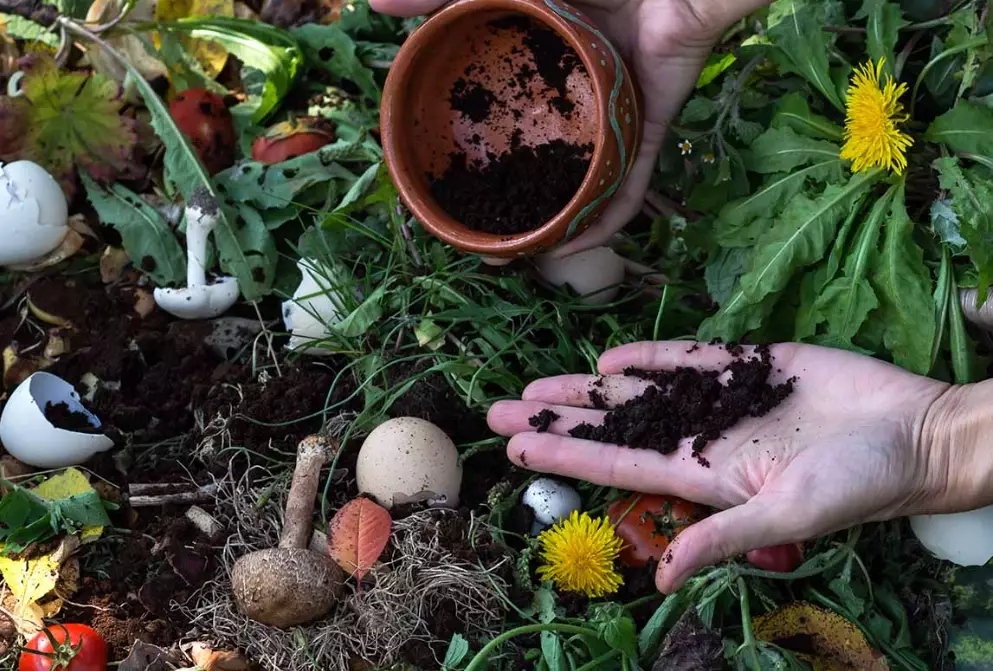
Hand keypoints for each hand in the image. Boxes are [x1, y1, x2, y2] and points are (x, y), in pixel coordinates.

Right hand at [371, 0, 770, 256]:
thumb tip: (373, 7)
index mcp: (546, 69)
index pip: (509, 126)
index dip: (481, 161)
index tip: (450, 189)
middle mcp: (579, 99)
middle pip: (547, 165)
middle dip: (518, 206)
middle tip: (487, 242)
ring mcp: (616, 117)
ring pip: (586, 185)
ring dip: (558, 224)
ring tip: (525, 256)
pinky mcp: (651, 127)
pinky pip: (632, 185)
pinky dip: (608, 218)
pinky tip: (576, 247)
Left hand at [487, 341, 958, 592]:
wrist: (915, 433)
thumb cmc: (859, 484)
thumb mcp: (787, 518)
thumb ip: (723, 540)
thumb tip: (663, 582)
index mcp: (704, 475)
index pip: (616, 464)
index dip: (564, 455)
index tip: (514, 447)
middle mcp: (702, 437)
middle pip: (612, 426)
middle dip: (556, 419)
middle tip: (498, 409)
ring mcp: (721, 400)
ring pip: (637, 392)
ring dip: (585, 389)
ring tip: (535, 385)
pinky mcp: (750, 365)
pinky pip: (688, 359)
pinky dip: (648, 357)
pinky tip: (609, 361)